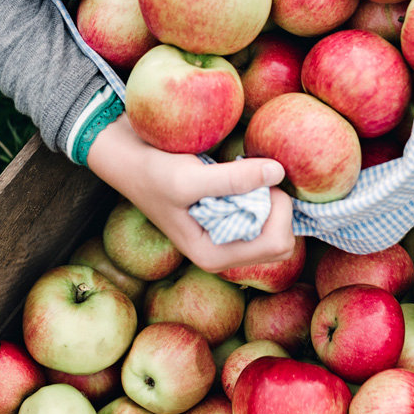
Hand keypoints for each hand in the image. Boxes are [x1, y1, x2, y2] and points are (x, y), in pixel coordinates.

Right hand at [85, 114, 296, 272]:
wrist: (129, 158)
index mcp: (214, 256)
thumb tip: (278, 172)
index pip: (277, 244)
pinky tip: (242, 173)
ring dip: (270, 198)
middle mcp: (225, 251)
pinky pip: (266, 212)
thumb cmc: (152, 173)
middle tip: (253, 176)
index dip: (277, 210)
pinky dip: (263, 191)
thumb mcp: (188, 179)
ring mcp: (228, 236)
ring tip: (245, 175)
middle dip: (278, 208)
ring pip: (278, 227)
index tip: (256, 179)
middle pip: (283, 240)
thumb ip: (233, 180)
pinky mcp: (230, 217)